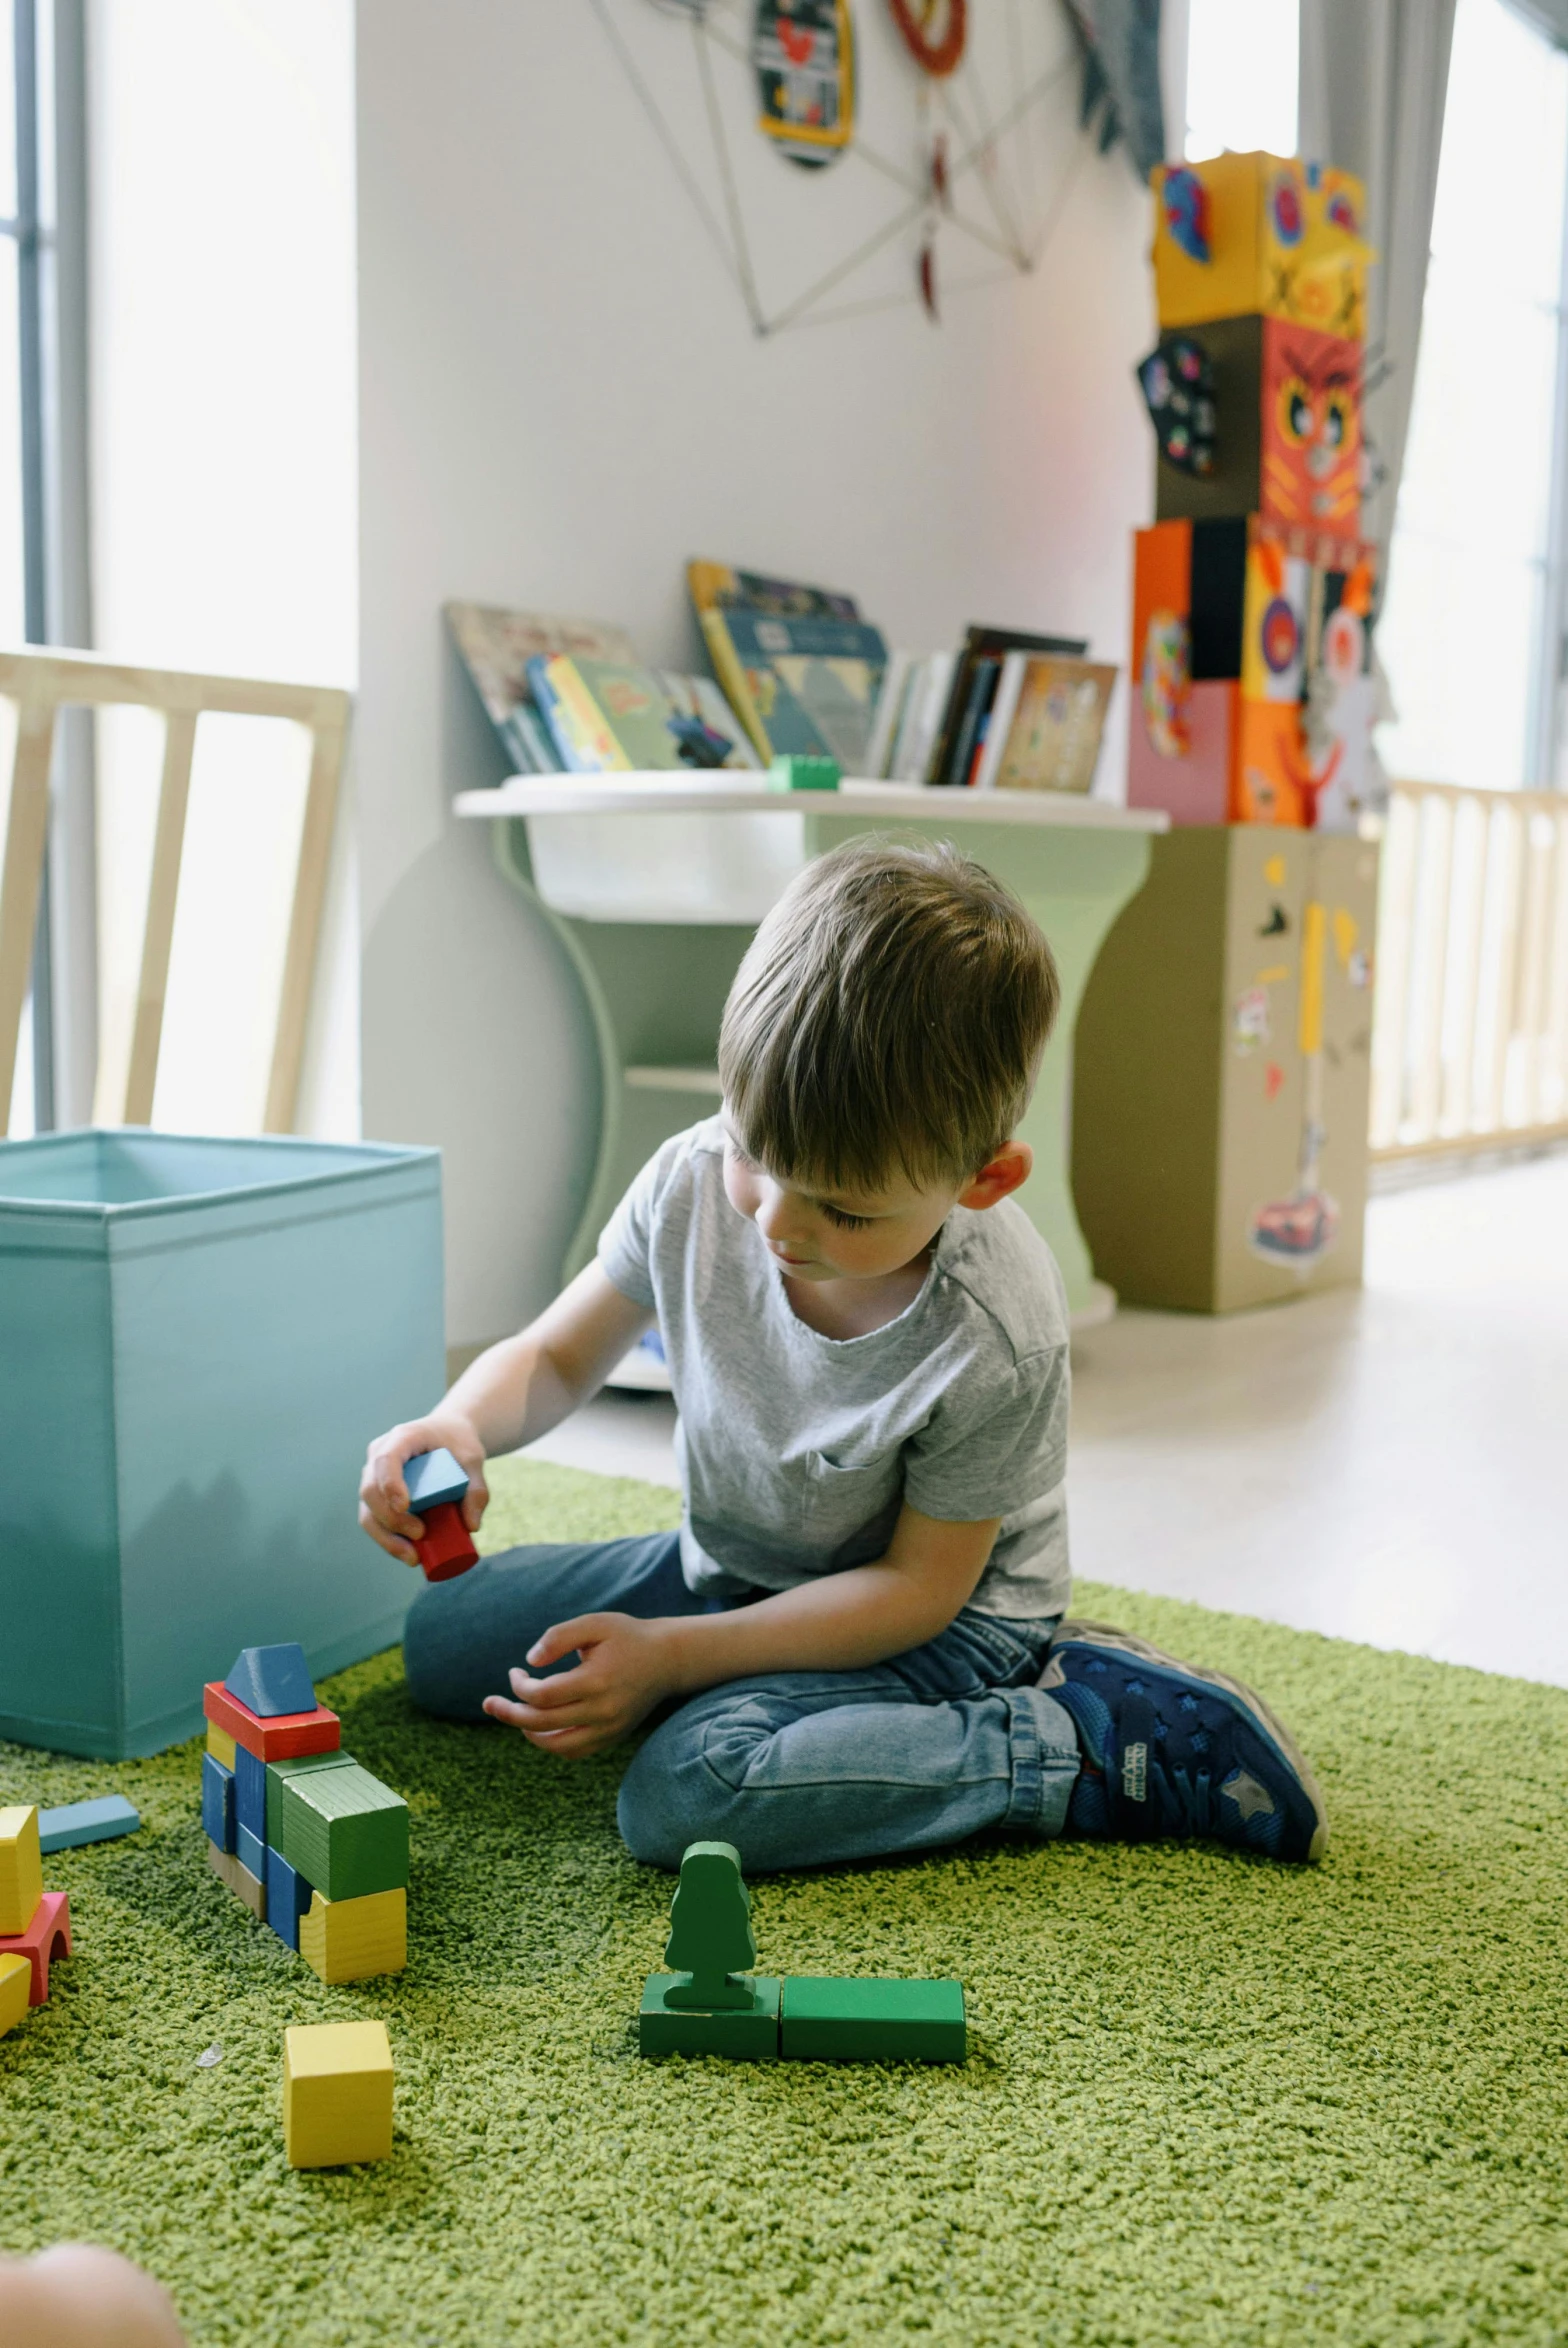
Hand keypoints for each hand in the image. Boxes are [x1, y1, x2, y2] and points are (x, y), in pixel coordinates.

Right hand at [358, 1417, 487, 1564]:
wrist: (448, 1434)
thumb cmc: (459, 1443)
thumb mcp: (473, 1460)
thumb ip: (477, 1489)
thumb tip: (472, 1527)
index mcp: (402, 1437)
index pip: (387, 1459)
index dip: (390, 1484)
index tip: (405, 1506)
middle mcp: (380, 1454)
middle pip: (371, 1489)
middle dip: (391, 1518)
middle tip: (421, 1534)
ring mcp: (374, 1475)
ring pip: (368, 1511)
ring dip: (386, 1537)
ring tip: (413, 1557)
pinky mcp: (378, 1495)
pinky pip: (374, 1520)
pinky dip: (388, 1540)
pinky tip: (407, 1554)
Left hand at [482, 1614, 679, 1756]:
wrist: (667, 1659)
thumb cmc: (626, 1637)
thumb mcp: (594, 1624)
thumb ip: (558, 1636)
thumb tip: (530, 1662)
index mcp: (597, 1681)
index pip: (543, 1696)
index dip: (519, 1686)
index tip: (515, 1671)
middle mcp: (603, 1711)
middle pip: (542, 1724)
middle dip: (510, 1713)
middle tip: (490, 1703)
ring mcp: (609, 1729)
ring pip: (556, 1746)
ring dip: (528, 1732)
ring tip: (515, 1716)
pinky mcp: (613, 1737)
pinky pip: (574, 1751)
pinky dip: (552, 1743)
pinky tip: (540, 1726)